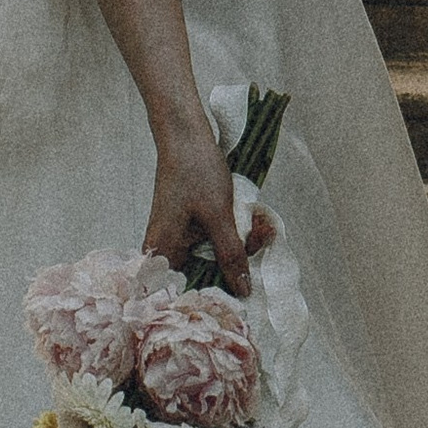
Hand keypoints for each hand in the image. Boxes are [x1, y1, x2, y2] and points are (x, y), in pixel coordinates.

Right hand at [144, 120, 250, 294]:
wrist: (186, 135)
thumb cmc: (195, 171)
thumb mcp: (218, 217)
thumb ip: (231, 256)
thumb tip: (242, 291)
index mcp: (163, 252)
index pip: (189, 291)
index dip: (219, 292)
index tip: (249, 289)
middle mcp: (165, 249)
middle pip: (206, 272)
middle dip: (239, 259)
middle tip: (264, 237)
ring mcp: (178, 237)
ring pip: (214, 254)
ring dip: (241, 243)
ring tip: (263, 224)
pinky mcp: (189, 225)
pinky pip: (214, 239)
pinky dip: (234, 231)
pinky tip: (254, 219)